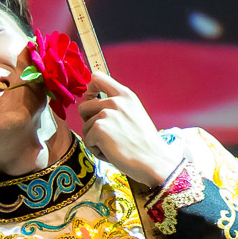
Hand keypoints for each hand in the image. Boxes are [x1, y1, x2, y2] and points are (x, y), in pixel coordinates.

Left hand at [75, 70, 182, 186]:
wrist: (154, 160)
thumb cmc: (144, 143)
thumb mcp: (134, 113)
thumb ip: (117, 105)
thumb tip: (94, 103)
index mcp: (125, 95)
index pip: (97, 78)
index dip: (89, 90)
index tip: (91, 100)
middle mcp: (115, 101)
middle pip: (84, 107)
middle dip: (89, 122)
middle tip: (105, 135)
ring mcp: (106, 113)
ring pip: (84, 126)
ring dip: (94, 139)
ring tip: (113, 146)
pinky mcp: (99, 128)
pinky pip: (87, 140)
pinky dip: (96, 150)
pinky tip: (112, 153)